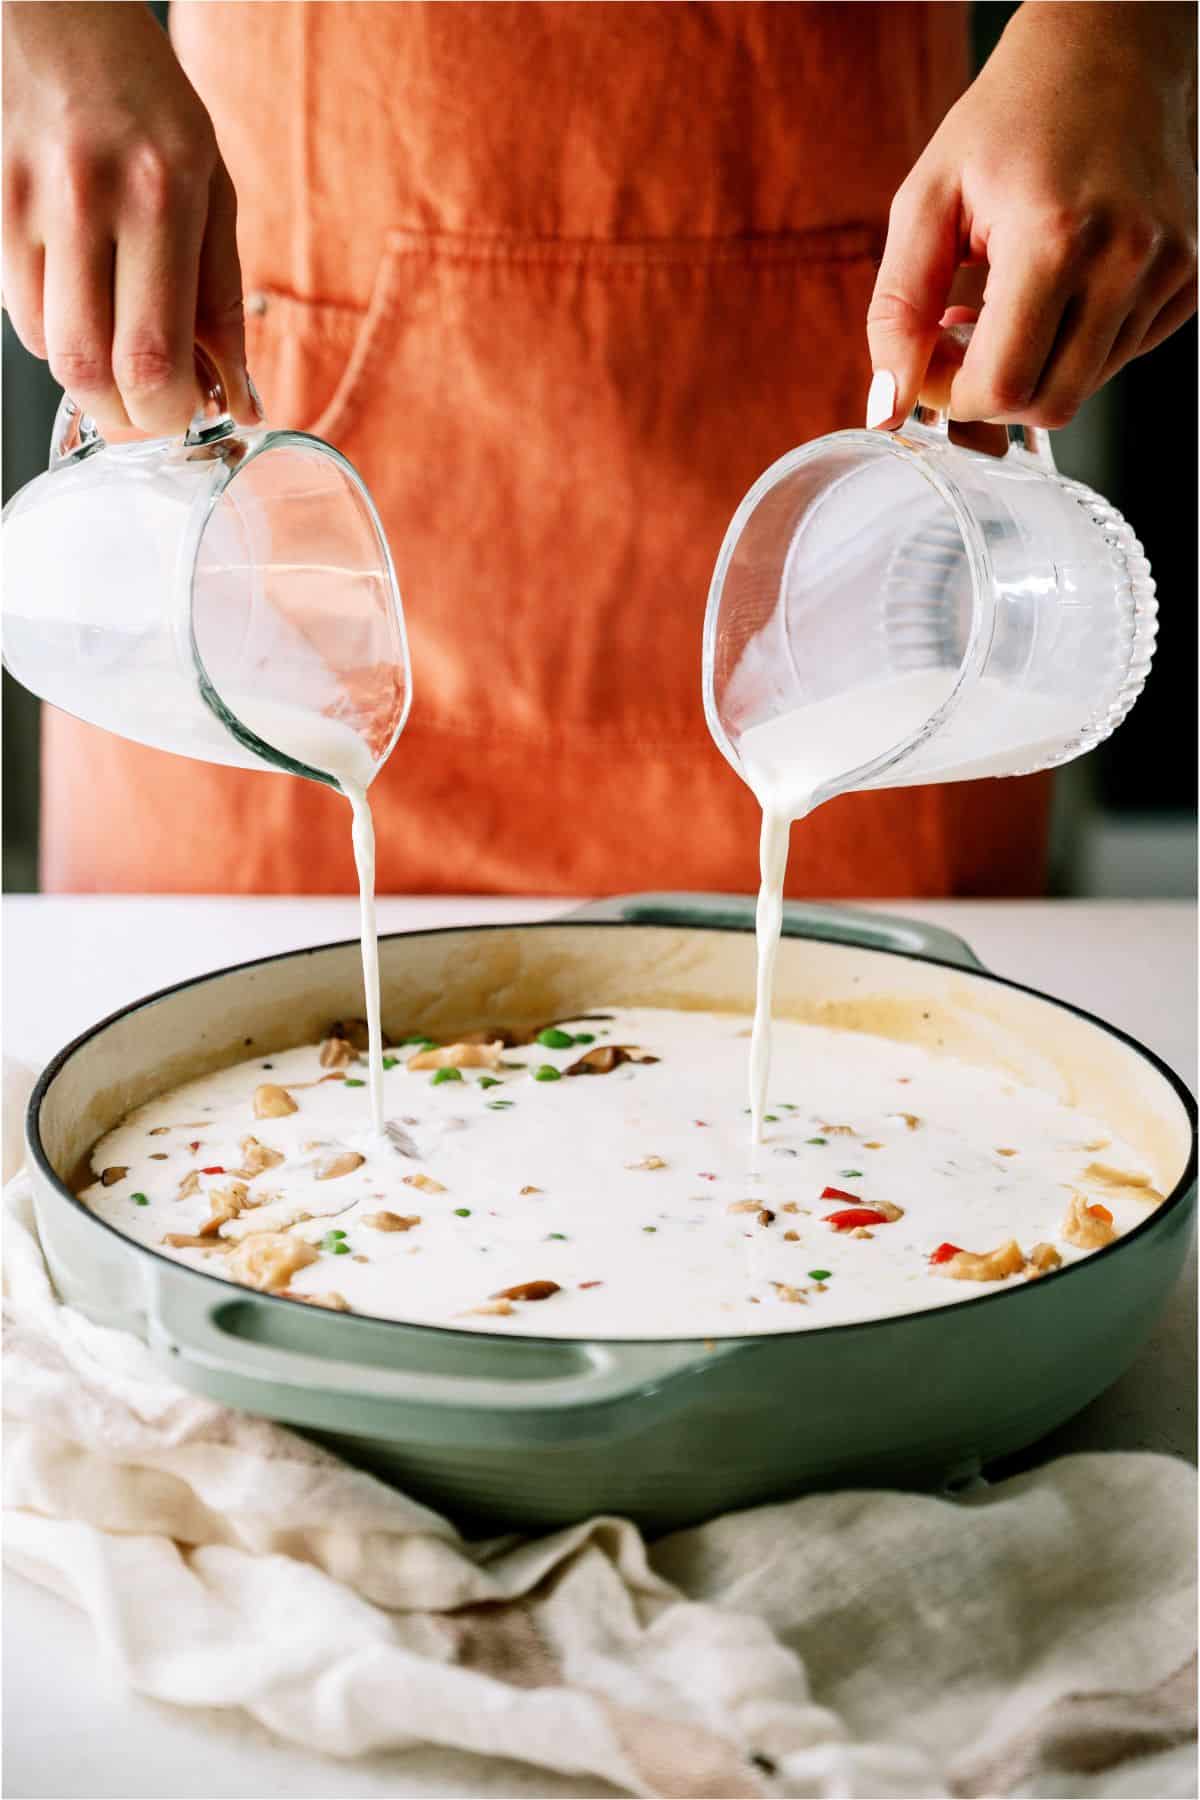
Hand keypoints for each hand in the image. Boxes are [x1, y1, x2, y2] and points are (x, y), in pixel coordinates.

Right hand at [3, 0, 257, 433]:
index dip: (167, 412)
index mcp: (160, 194)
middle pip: (87, 370)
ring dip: (90, 370)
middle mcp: (86, 200)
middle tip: (154, 402)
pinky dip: (55, 330)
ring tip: (121, 335)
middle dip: (126, 411)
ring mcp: (24, 204)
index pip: (152, 356)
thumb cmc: (143, 99)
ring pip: (47, 349)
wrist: (54, 14)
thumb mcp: (212, 186)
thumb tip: (238, 398)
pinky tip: (81, 295)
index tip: (188, 413)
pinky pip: (18, 313)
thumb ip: (223, 298)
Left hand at [866, 1, 1196, 428]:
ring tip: (999, 303)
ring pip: (1082, 389)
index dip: (951, 394)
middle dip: (989, 394)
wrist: (1109, 49)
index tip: (928, 359)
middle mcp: (1126, 260)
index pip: (1002, 386)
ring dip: (1030, 369)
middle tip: (957, 338)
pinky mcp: (1187, 280)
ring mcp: (1167, 272)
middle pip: (1047, 405)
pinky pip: (1118, 358)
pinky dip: (1072, 349)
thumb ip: (896, 310)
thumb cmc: (1014, 114)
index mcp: (1057, 238)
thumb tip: (886, 406)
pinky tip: (1048, 296)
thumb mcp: (927, 200)